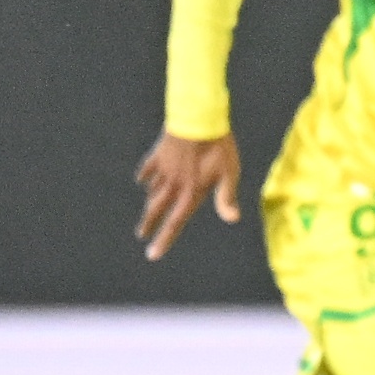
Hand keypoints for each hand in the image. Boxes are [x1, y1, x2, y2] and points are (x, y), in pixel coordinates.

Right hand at [135, 131, 239, 259]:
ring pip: (153, 191)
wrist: (197, 119)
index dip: (164, 239)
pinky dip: (145, 177)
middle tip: (142, 235)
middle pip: (157, 209)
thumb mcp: (229, 173)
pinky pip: (149, 170)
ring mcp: (163, 169)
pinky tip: (142, 181)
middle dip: (150, 224)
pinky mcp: (159, 154)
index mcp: (190, 191)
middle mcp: (173, 184)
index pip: (176, 222)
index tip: (152, 255)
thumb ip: (227, 197)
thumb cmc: (219, 147)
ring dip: (150, 202)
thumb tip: (232, 219)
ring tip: (149, 210)